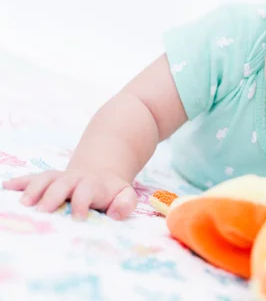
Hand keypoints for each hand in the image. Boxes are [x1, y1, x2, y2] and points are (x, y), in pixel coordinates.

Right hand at [2, 169, 137, 219]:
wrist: (101, 175)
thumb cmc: (112, 193)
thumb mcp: (126, 195)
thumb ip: (126, 203)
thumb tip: (115, 213)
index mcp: (93, 184)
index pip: (87, 190)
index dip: (82, 202)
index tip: (77, 218)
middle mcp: (74, 179)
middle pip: (62, 183)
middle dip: (53, 195)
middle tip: (42, 211)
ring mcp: (59, 178)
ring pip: (45, 178)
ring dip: (33, 189)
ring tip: (23, 204)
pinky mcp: (48, 179)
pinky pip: (32, 178)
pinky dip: (20, 182)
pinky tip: (7, 188)